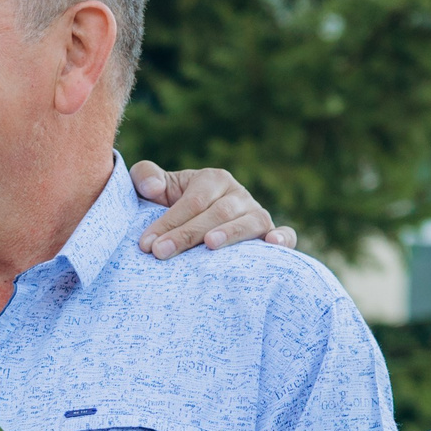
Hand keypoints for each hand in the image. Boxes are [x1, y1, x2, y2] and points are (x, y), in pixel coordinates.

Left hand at [129, 161, 291, 257]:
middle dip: (187, 233)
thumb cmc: (171, 207)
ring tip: (209, 244)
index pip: (193, 200)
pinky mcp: (271, 234)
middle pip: (217, 213)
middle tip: (161, 252)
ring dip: (231, 233)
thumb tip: (153, 188)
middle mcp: (238, 195)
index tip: (147, 243)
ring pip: (249, 222)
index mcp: (213, 180)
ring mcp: (257, 214)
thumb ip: (145, 177)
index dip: (169, 221)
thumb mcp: (155, 189)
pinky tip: (271, 245)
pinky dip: (283, 239)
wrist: (195, 226)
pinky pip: (285, 235)